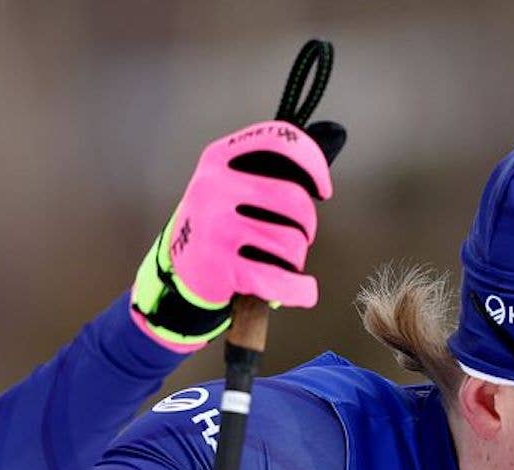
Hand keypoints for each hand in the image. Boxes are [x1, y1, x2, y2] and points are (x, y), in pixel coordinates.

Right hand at [131, 119, 343, 351]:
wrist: (178, 269)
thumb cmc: (219, 222)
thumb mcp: (231, 183)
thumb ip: (271, 165)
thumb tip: (335, 135)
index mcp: (219, 158)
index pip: (278, 140)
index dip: (312, 162)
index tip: (323, 190)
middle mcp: (214, 187)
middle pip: (294, 200)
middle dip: (308, 224)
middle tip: (301, 235)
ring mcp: (216, 227)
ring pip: (291, 242)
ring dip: (298, 257)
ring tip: (284, 261)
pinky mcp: (220, 266)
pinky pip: (279, 280)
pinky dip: (300, 290)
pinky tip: (305, 290)